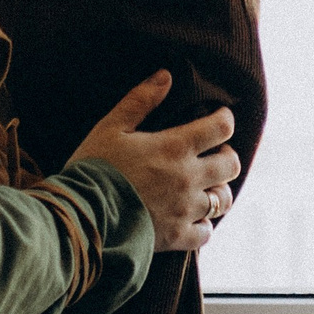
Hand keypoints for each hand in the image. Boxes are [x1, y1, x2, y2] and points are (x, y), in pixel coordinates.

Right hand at [70, 71, 239, 253]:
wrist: (81, 216)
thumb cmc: (93, 168)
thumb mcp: (111, 127)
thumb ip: (140, 101)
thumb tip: (165, 76)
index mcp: (176, 147)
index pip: (221, 128)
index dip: (224, 120)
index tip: (218, 119)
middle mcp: (188, 178)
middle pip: (232, 165)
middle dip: (226, 156)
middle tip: (214, 154)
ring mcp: (185, 209)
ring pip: (224, 200)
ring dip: (219, 190)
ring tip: (206, 187)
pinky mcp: (177, 237)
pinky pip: (206, 233)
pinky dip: (203, 225)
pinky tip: (192, 218)